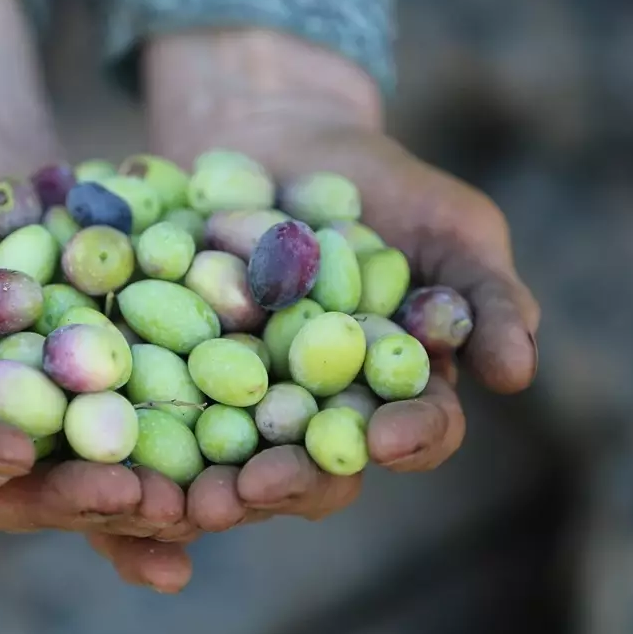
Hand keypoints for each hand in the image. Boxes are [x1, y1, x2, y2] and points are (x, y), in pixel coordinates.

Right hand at [0, 0, 193, 569]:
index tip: (9, 447)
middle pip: (22, 496)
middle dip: (72, 500)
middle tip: (125, 493)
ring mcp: (46, 432)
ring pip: (89, 484)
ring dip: (139, 503)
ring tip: (189, 505)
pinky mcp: (102, 400)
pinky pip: (142, 439)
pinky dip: (179, 465)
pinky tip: (226, 485)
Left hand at [83, 29, 541, 587]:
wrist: (271, 135)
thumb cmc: (377, 183)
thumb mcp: (447, 222)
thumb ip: (485, 292)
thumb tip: (519, 373)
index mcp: (393, 391)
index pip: (413, 432)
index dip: (404, 441)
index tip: (386, 439)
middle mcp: (317, 413)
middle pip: (311, 470)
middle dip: (286, 485)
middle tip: (253, 494)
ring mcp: (241, 402)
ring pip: (230, 461)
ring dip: (206, 486)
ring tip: (180, 498)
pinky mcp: (170, 378)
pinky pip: (154, 415)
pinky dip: (139, 436)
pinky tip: (113, 452)